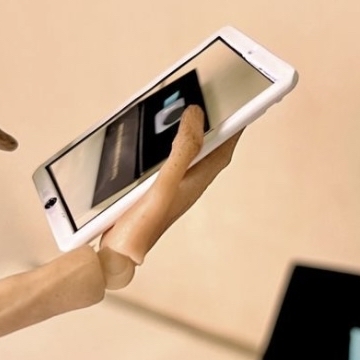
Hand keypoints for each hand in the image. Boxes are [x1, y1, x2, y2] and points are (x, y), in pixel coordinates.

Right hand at [97, 104, 240, 289]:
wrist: (117, 255)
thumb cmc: (141, 227)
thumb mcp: (164, 183)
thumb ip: (182, 150)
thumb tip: (196, 116)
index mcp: (194, 182)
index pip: (222, 150)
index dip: (233, 127)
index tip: (242, 106)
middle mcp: (185, 185)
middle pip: (205, 151)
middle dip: (211, 127)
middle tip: (213, 105)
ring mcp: (168, 189)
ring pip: (183, 155)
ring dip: (186, 135)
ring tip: (185, 114)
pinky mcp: (151, 192)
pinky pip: (163, 163)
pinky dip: (163, 147)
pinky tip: (152, 142)